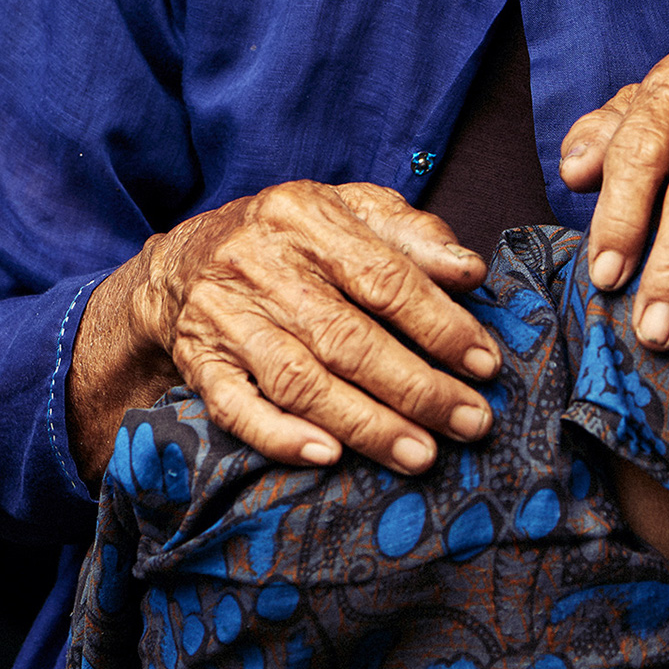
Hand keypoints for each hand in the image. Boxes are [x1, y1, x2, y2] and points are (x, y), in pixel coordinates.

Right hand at [67, 181, 501, 484]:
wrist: (184, 261)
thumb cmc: (291, 237)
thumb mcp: (350, 210)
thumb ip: (413, 236)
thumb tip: (470, 272)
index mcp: (307, 216)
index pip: (384, 277)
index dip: (439, 324)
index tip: (484, 364)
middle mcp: (262, 263)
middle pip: (347, 338)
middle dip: (416, 388)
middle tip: (469, 422)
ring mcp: (225, 315)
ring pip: (300, 381)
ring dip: (365, 425)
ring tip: (420, 455)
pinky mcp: (199, 362)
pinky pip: (236, 408)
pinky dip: (281, 437)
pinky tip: (328, 458)